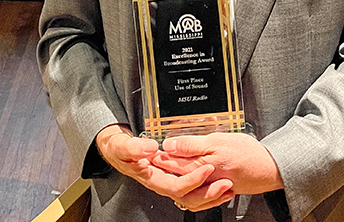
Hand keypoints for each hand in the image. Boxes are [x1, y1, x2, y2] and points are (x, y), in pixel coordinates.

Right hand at [96, 124, 233, 210]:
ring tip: (228, 187)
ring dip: (211, 194)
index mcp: (152, 178)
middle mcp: (162, 182)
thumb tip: (150, 148)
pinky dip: (206, 188)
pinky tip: (217, 181)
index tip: (207, 168)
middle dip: (208, 192)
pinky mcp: (173, 176)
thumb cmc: (119, 149)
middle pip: (188, 197)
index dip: (193, 180)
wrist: (115, 149)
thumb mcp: (122, 145)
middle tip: (225, 182)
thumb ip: (135, 147)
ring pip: (192, 196)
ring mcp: (168, 180)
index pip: (176, 186)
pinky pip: (192, 188)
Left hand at [151, 132, 283, 196]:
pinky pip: (199, 193)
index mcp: (202, 164)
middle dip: (163, 169)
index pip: (174, 161)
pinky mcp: (220, 189)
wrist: (270, 168)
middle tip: (153, 160)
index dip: (160, 157)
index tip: (150, 151)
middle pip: (177, 174)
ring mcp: (212, 186)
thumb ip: (192, 144)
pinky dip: (191, 188)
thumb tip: (170, 145)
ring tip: (166, 169)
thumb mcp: (218, 141)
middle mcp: (205, 178)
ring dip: (176, 178)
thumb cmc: (248, 153)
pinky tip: (188, 182)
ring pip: (187, 186)